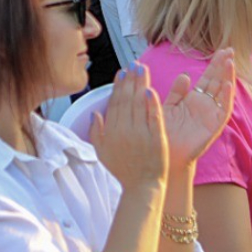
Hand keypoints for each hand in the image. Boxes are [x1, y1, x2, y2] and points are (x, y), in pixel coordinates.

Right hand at [89, 64, 169, 189]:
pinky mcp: (156, 138)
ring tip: (142, 69)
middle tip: (133, 64)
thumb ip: (97, 132)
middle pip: (127, 99)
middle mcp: (125, 131)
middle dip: (130, 80)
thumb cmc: (123, 171)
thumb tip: (95, 113)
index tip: (121, 72)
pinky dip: (152, 104)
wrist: (142, 187)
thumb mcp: (102, 153)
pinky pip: (153, 117)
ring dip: (141, 85)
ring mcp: (141, 134)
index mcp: (112, 132)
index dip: (118, 86)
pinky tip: (151, 90)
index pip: (115, 103)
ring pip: (139, 104)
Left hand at [160, 49, 235, 168]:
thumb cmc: (165, 133)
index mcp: (193, 100)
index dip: (214, 64)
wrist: (165, 156)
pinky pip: (222, 110)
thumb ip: (176, 93)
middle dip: (223, 66)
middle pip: (217, 82)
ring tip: (230, 62)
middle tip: (230, 49)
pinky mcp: (213, 126)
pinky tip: (227, 85)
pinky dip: (226, 98)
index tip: (220, 50)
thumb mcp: (168, 108)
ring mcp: (211, 115)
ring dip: (227, 78)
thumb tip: (185, 76)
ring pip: (222, 93)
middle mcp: (205, 106)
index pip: (207, 78)